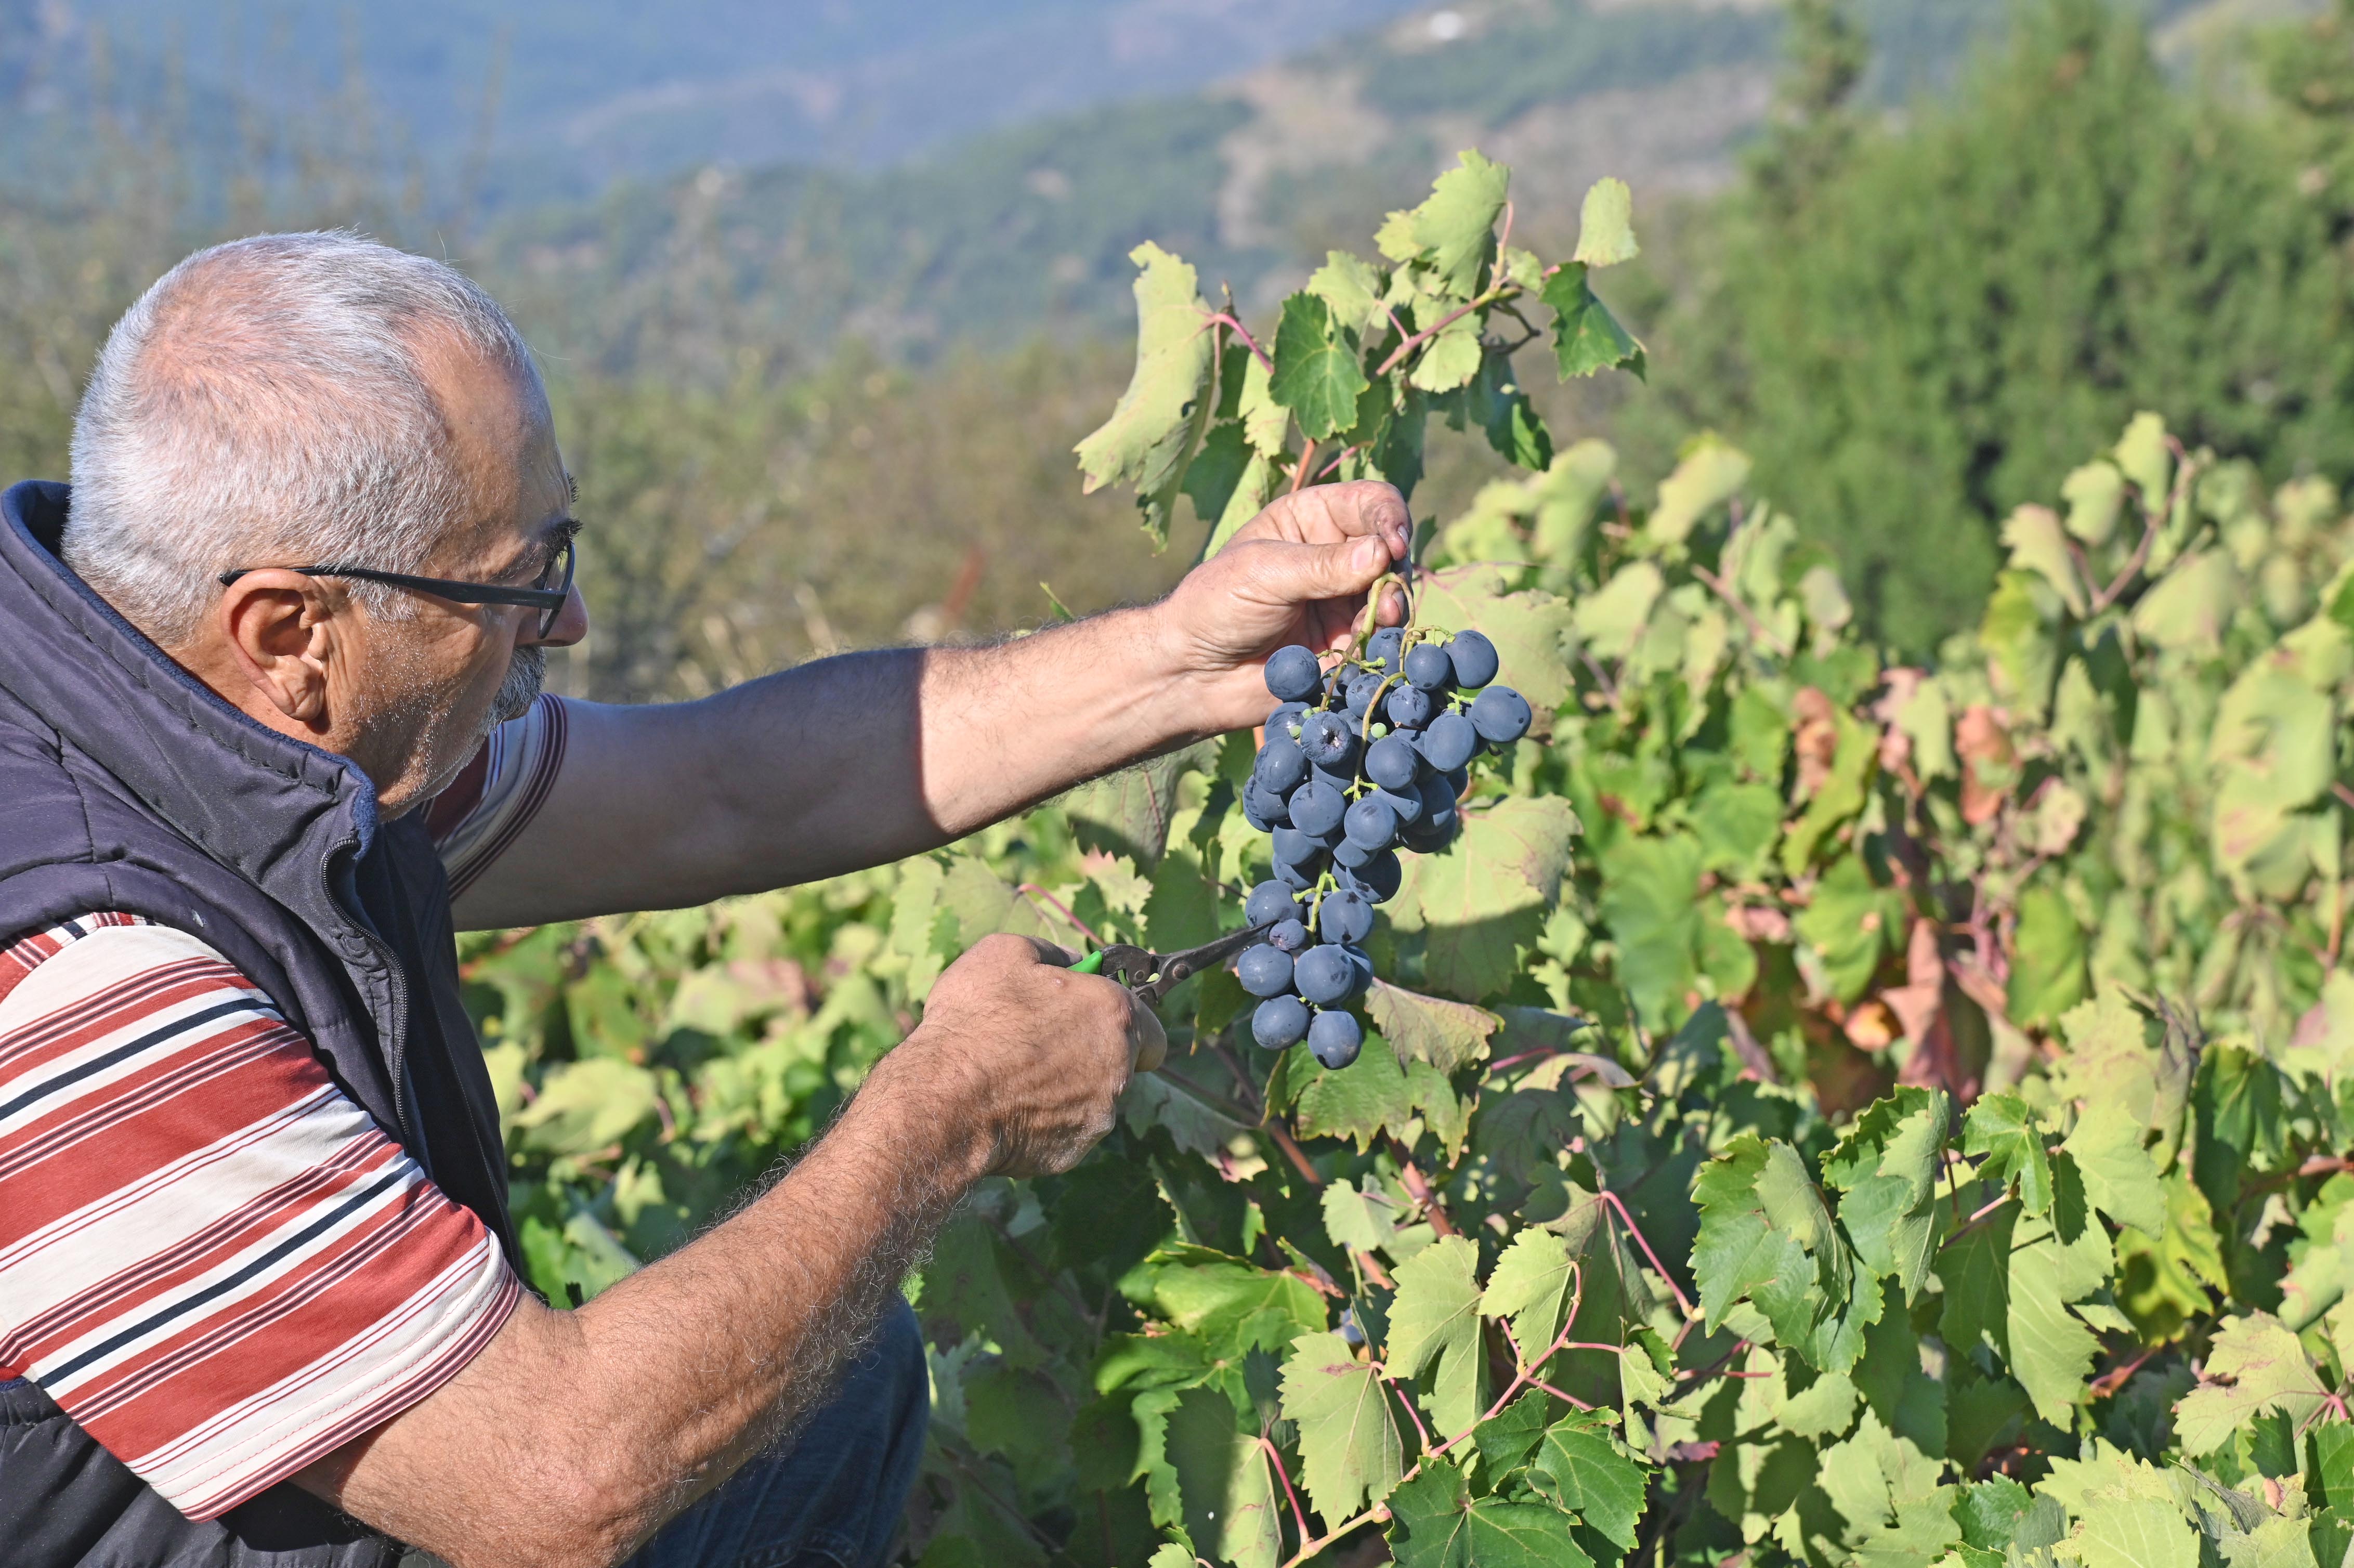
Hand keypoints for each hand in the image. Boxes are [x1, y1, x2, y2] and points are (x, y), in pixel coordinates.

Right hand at [892, 934, 1165, 1178]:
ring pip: (1094, 1097)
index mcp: (1114, 1015)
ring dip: (1067, 1086)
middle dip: (1093, 1052)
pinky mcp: (1073, 1151)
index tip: (1088, 1016)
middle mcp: (1119, 1069)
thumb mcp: (1004, 954)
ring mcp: (1098, 1115)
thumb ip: (1052, 953)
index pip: (1148, 1024)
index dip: (1118, 1018)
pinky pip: (1066, 1129)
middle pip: (1122, 1061)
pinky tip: (1008, 1106)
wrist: (944, 1101)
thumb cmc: (976, 1022)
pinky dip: (1045, 1119)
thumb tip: (1073, 961)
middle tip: (1044, 1042)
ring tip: (1014, 1075)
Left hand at [1153, 480, 1412, 732]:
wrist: (1194, 674)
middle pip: (1392, 548)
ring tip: (1380, 621)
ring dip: (1394, 607)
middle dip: (1396, 570)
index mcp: (1312, 519)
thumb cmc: (1217, 605)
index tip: (1393, 545)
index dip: (1390, 517)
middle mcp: (1335, 555)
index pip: (1371, 502)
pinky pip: (1383, 637)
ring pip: (1394, 594)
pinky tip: (1366, 648)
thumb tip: (1383, 553)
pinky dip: (1383, 640)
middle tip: (1387, 597)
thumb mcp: (1265, 573)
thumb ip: (1324, 565)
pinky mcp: (1348, 643)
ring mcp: (1345, 600)